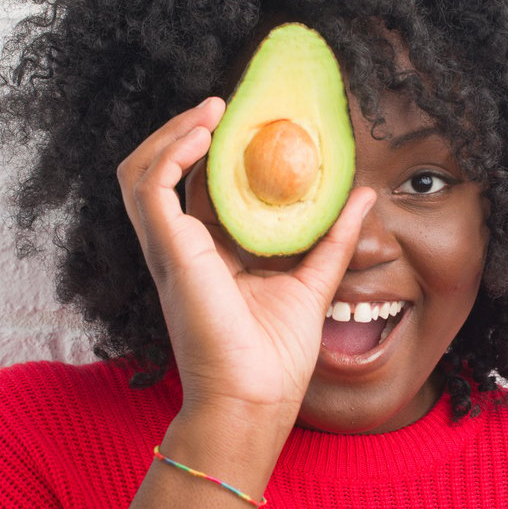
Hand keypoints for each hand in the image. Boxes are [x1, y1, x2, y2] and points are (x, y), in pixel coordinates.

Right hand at [116, 98, 374, 465]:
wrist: (255, 399)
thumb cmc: (276, 358)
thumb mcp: (314, 281)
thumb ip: (335, 238)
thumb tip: (365, 195)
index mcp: (207, 255)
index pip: (197, 188)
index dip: (212, 151)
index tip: (246, 122)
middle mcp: (180, 248)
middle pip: (160, 172)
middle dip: (184, 132)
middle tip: (224, 108)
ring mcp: (169, 249)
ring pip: (142, 171)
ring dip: (171, 132)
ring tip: (212, 111)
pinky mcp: (168, 251)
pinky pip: (151, 185)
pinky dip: (171, 152)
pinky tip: (204, 134)